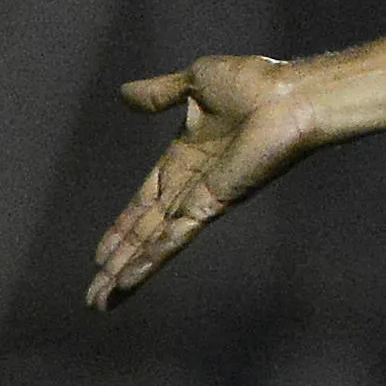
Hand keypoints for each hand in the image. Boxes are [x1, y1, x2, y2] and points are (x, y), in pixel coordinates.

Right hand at [86, 55, 319, 310]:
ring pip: (155, 244)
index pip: (144, 201)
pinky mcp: (213, 205)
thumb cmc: (256, 83)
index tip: (100, 253)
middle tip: (94, 295)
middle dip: (118, 262)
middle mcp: (190, 185)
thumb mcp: (195, 82)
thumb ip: (160, 93)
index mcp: (184, 158)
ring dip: (127, 272)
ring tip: (102, 302)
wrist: (290, 94)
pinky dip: (151, 259)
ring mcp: (202, 199)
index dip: (122, 228)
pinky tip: (129, 281)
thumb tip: (124, 94)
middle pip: (145, 232)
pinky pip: (175, 237)